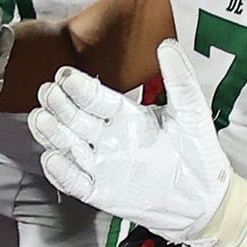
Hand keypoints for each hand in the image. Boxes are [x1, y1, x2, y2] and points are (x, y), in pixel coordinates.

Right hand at [27, 40, 246, 246]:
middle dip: (58, 105)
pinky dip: (61, 171)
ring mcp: (101, 164)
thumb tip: (168, 45)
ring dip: (52, 133)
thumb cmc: (200, 155)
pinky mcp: (99, 191)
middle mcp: (108, 137)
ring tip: (41, 119)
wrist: (205, 200)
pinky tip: (52, 157)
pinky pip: (73, 181)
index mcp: (126, 115)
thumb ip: (179, 80)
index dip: (79, 87)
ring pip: (67, 146)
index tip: (65, 75)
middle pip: (73, 118)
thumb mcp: (192, 113)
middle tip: (49, 93)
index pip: (94, 97)